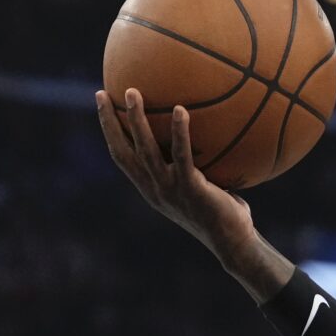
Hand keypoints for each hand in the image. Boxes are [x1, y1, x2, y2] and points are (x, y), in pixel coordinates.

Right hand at [95, 87, 260, 266]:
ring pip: (145, 150)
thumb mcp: (201, 186)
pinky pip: (182, 155)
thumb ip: (194, 163)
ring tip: (133, 93)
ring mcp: (170, 189)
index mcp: (151, 188)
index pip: (121, 156)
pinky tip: (181, 109)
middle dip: (109, 122)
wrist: (232, 242)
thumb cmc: (222, 213)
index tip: (103, 104)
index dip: (108, 131)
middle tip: (103, 94)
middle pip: (123, 151)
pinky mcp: (190, 188)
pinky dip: (179, 132)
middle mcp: (154, 188)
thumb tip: (204, 131)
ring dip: (136, 120)